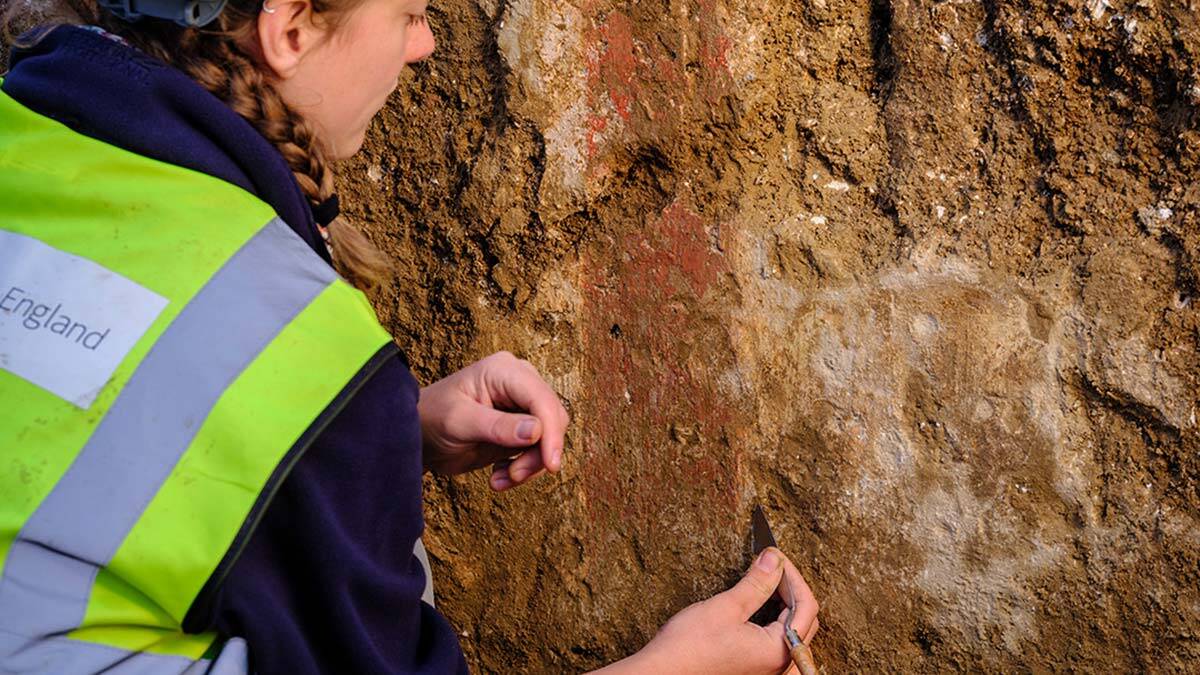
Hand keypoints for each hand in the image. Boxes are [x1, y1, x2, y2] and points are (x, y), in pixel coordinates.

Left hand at [418, 351, 568, 490]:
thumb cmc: (431, 418)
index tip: (549, 463)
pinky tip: (499, 476)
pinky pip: (538, 450)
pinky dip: (524, 468)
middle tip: (515, 475)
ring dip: (530, 465)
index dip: (551, 431)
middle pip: (552, 417)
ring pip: (549, 437)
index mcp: (504, 371)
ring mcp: (522, 405)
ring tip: (501, 480)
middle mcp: (519, 383)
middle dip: (539, 452)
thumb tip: (536, 431)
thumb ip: (497, 426)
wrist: (418, 435)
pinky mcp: (521, 428)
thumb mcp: (459, 422)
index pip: (541, 398)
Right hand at [596, 547, 819, 674]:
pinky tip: (761, 604)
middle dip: (792, 588)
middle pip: (805, 619)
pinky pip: (780, 640)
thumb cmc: (689, 647)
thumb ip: (756, 583)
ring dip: (786, 603)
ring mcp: (769, 668)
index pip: (806, 606)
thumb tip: (774, 559)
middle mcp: (779, 664)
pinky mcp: (756, 667)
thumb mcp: (726, 607)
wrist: (663, 672)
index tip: (775, 556)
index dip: (792, 575)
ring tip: (767, 582)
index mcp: (777, 651)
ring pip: (795, 630)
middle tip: (771, 566)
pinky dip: (777, 618)